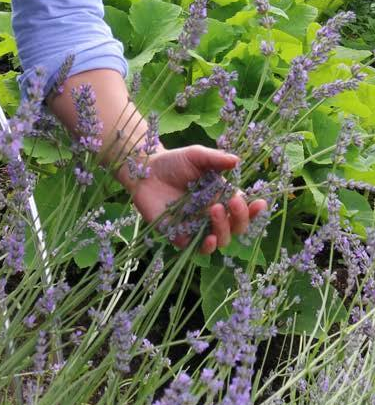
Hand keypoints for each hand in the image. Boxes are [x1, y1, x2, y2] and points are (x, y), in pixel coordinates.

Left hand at [128, 146, 267, 253]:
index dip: (255, 210)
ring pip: (220, 240)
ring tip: (215, 210)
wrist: (144, 170)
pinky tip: (208, 238)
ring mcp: (198, 227)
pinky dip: (206, 247)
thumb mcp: (196, 156)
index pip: (244, 208)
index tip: (260, 203)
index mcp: (222, 196)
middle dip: (241, 218)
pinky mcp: (180, 236)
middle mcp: (213, 215)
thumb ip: (215, 159)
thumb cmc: (173, 162)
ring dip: (223, 229)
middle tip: (233, 203)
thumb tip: (237, 161)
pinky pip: (197, 249)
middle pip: (237, 227)